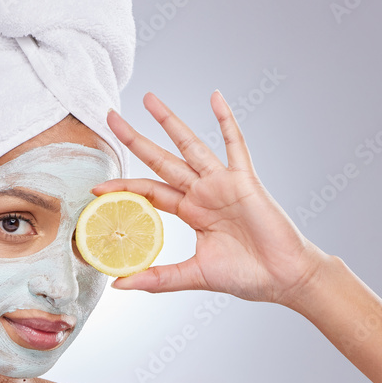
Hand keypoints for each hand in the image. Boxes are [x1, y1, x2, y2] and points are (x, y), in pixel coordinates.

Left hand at [92, 90, 327, 307]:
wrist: (285, 278)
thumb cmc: (247, 275)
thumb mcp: (194, 276)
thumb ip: (158, 278)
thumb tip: (118, 285)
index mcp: (191, 212)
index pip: (149, 191)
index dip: (123, 186)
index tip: (96, 186)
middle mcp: (203, 193)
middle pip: (161, 159)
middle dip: (136, 139)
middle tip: (111, 117)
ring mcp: (223, 183)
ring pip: (190, 145)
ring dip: (170, 121)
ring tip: (149, 98)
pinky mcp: (246, 180)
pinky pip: (235, 144)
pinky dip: (226, 120)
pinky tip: (215, 97)